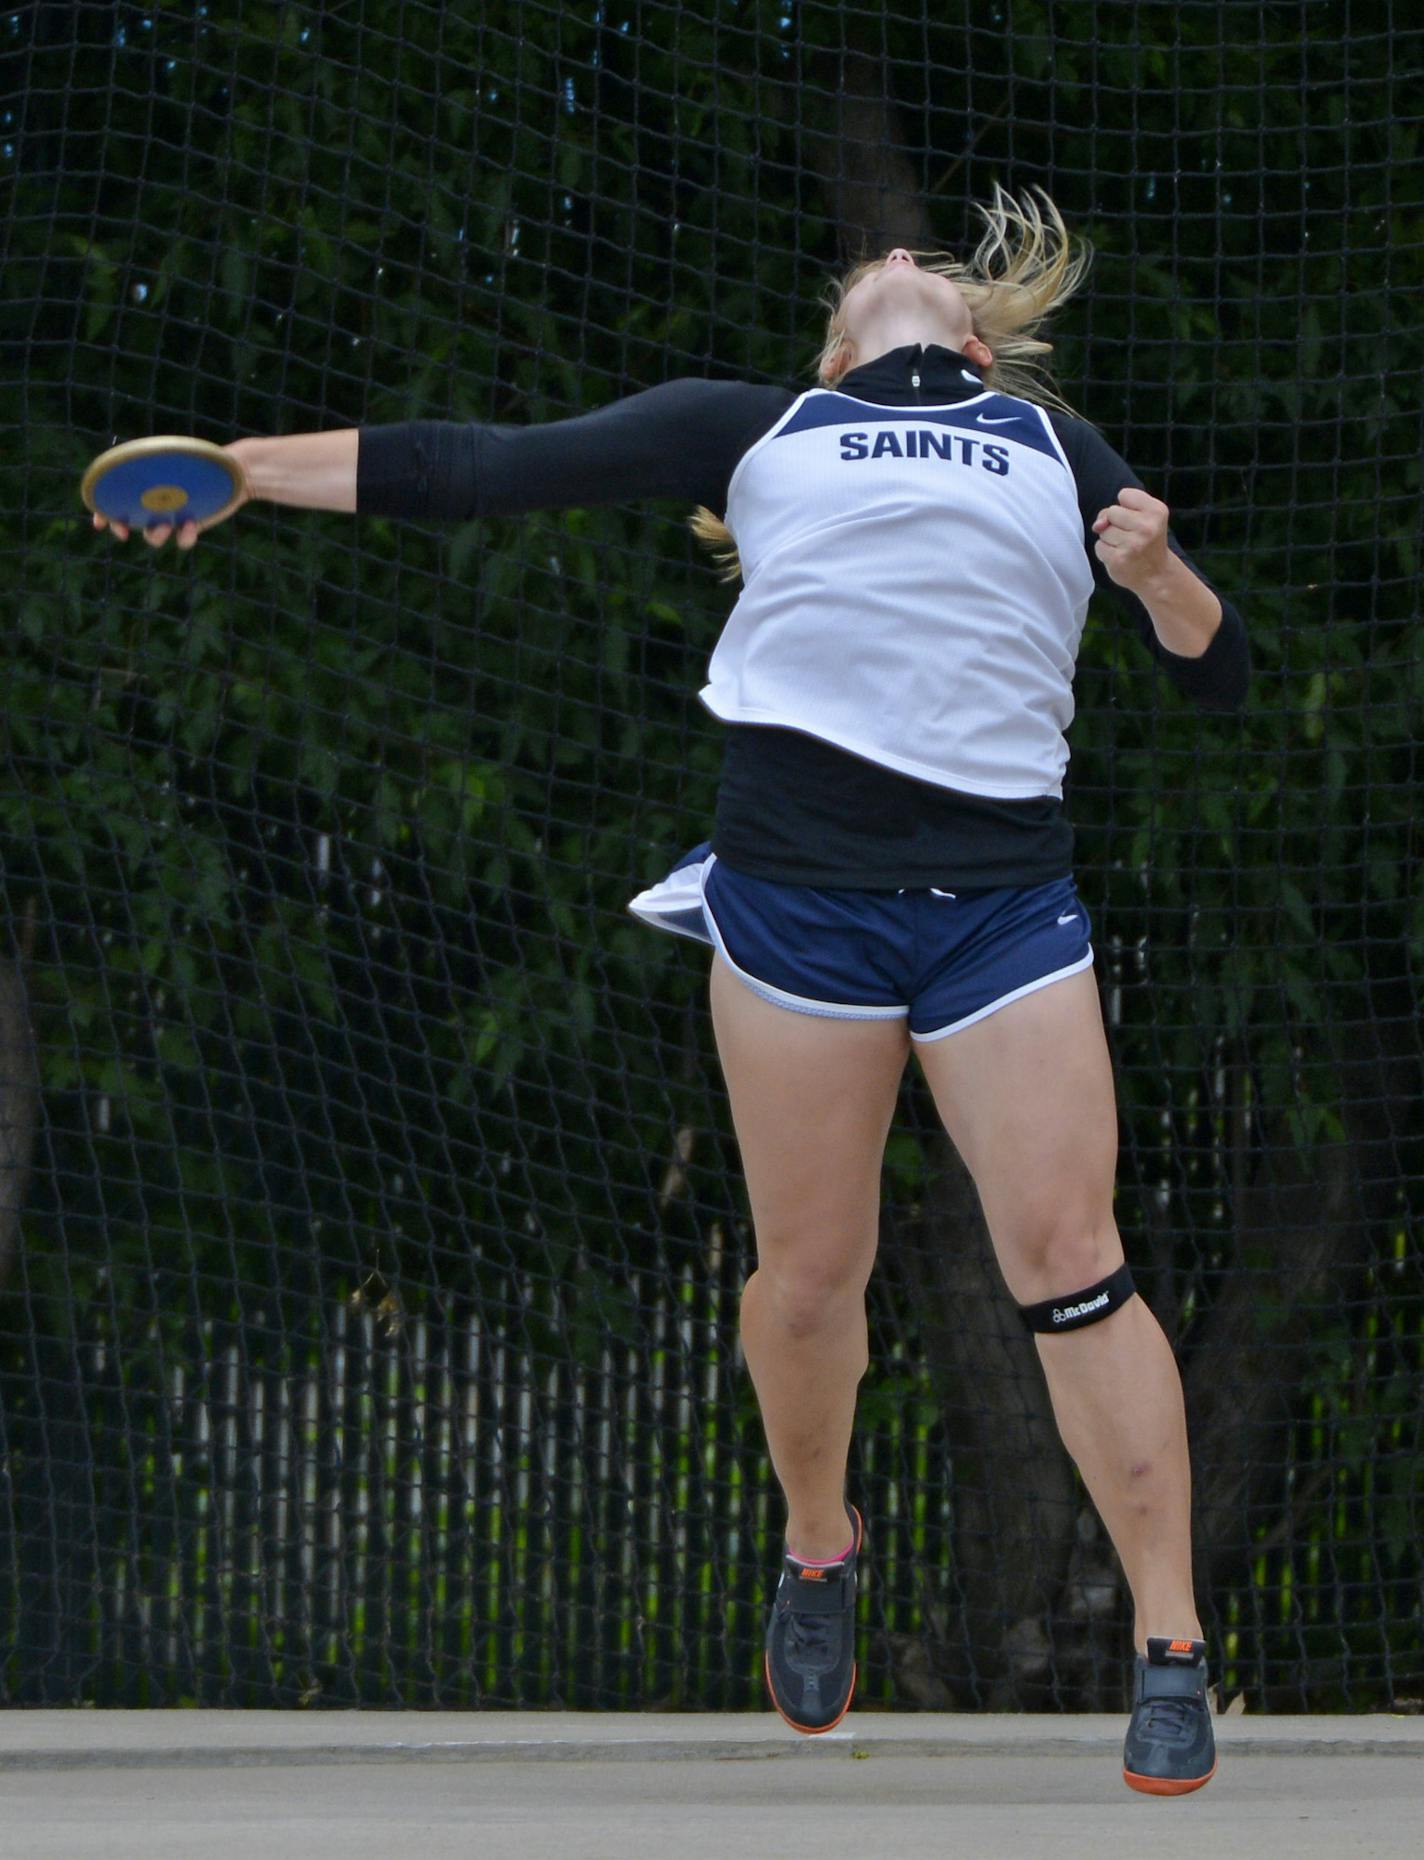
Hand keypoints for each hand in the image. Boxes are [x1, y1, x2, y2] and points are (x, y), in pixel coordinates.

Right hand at [90, 441, 253, 551]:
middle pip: (127, 523)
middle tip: (122, 532)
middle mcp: (152, 503)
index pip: (115, 500)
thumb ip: (151, 456)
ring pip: (153, 536)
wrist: (230, 470)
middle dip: (120, 528)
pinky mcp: (189, 526)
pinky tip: (191, 523)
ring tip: (166, 525)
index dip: (103, 513)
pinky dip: (184, 536)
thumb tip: (122, 453)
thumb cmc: (199, 456)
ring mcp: (170, 517)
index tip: (99, 521)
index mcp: (142, 485)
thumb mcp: (173, 452)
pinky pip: (182, 541)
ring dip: (154, 535)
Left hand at [1091, 485, 1170, 591]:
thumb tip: (1098, 525)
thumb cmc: (1146, 541)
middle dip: (1116, 523)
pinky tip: (1120, 556)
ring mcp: (1133, 544)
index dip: (1126, 507)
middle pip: (1112, 511)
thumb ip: (1116, 511)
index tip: (1137, 519)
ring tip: (1126, 547)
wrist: (1156, 574)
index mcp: (1156, 511)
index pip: (1124, 494)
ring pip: (1103, 530)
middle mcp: (1147, 526)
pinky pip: (1099, 547)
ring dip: (1110, 538)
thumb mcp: (1142, 517)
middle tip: (1131, 535)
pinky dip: (1105, 552)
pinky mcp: (1119, 559)